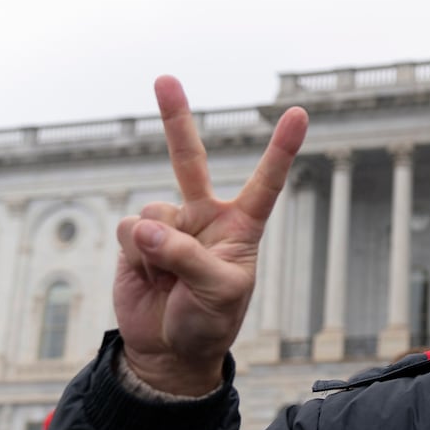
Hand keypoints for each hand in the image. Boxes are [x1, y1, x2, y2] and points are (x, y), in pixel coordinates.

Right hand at [114, 76, 307, 394]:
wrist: (170, 350)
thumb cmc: (209, 322)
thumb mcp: (218, 293)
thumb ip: (187, 257)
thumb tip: (146, 226)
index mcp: (242, 226)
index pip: (266, 182)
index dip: (281, 148)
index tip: (299, 112)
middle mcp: (205, 216)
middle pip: (189, 159)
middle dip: (175, 118)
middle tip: (164, 78)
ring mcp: (169, 224)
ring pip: (152, 211)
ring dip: (155, 246)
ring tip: (168, 277)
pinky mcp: (138, 239)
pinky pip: (131, 230)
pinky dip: (136, 253)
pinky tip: (147, 274)